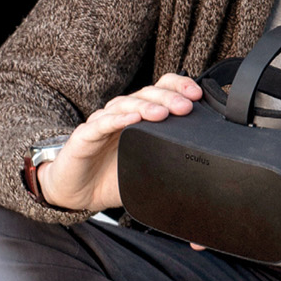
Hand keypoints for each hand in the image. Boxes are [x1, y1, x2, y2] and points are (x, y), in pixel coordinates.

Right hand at [36, 74, 201, 212]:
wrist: (77, 193)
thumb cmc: (112, 176)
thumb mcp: (149, 167)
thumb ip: (170, 161)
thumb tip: (203, 169)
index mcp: (140, 116)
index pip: (161, 90)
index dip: (179, 87)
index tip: (198, 95)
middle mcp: (122, 114)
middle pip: (147, 95)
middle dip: (169, 98)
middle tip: (185, 108)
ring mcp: (103, 123)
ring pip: (125, 105)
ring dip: (146, 107)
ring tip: (162, 114)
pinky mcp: (84, 137)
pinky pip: (101, 124)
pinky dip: (117, 120)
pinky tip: (132, 119)